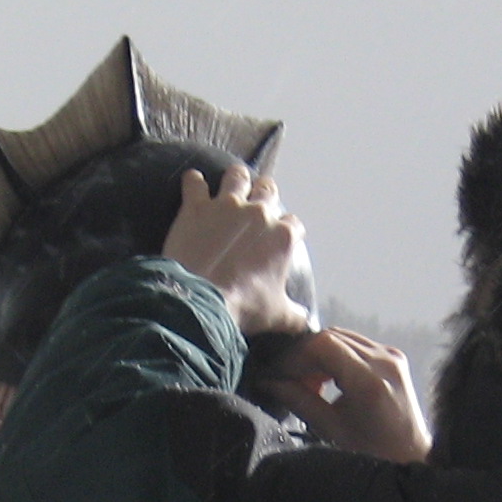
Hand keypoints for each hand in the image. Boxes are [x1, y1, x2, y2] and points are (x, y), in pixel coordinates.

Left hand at [164, 164, 311, 336]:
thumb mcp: (278, 316)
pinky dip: (193, 182)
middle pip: (268, 190)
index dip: (288, 229)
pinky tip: (192, 181)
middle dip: (265, 193)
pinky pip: (195, 183)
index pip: (293, 223)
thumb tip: (308, 324)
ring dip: (236, 178)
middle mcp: (259, 213)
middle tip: (259, 200)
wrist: (202, 300)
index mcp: (282, 237)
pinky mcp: (196, 207)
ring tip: (233, 180)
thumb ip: (296, 316)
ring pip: (237, 176)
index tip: (282, 235)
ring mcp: (227, 206)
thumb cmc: (244, 306)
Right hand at [260, 328, 432, 463]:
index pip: (323, 344)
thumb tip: (268, 382)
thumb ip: (299, 400)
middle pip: (331, 336)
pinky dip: (334, 357)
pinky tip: (325, 381)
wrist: (411, 458)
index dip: (295, 356)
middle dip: (304, 355)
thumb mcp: (330, 429)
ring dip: (318, 355)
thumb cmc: (372, 453)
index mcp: (370, 380)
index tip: (278, 374)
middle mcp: (385, 360)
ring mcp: (392, 356)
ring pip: (342, 337)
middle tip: (287, 380)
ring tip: (306, 384)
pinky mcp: (393, 358)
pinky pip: (355, 345)